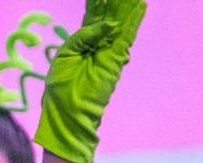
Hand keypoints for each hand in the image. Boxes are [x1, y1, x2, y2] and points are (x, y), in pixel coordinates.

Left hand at [35, 0, 145, 162]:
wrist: (67, 112)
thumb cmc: (61, 87)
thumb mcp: (66, 55)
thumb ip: (84, 36)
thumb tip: (109, 23)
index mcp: (81, 42)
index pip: (92, 16)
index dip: (97, 3)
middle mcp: (97, 44)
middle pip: (109, 16)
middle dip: (113, 1)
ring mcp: (108, 51)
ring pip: (120, 22)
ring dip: (126, 6)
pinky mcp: (116, 59)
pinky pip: (127, 36)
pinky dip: (134, 21)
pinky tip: (141, 6)